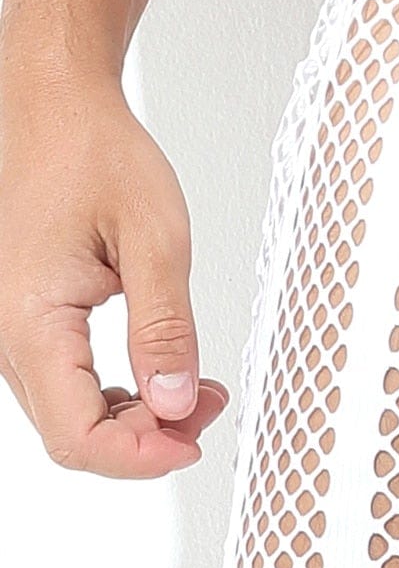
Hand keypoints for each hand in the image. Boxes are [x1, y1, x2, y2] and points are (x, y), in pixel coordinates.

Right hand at [0, 68, 228, 475]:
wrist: (56, 110)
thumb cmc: (98, 156)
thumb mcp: (155, 239)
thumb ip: (165, 327)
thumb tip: (174, 403)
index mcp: (30, 321)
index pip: (75, 435)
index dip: (139, 457)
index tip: (196, 440)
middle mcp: (8, 336)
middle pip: (70, 435)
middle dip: (147, 439)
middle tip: (209, 406)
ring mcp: (14, 332)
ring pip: (69, 414)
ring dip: (137, 418)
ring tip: (198, 387)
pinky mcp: (29, 321)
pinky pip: (67, 384)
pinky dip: (120, 393)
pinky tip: (165, 371)